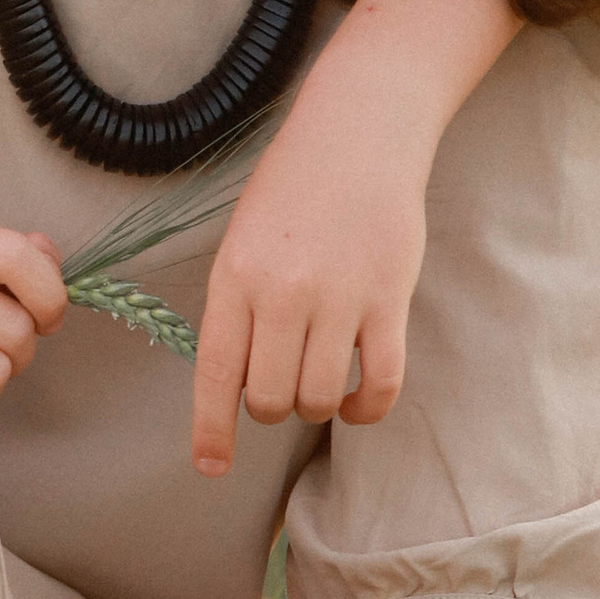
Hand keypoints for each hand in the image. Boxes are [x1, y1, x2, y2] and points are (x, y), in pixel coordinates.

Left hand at [189, 124, 428, 477]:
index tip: (211, 465)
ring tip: (320, 383)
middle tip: (280, 385)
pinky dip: (366, 409)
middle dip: (271, 409)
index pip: (215, 374)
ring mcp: (339, 300)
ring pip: (319, 400)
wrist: (358, 132)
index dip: (211, 430)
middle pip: (270, 399)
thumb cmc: (294, 184)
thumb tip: (238, 377)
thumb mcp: (243, 238)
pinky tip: (356, 401)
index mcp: (235, 277)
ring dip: (317, 407)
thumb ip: (238, 304)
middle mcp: (282, 294)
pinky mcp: (388, 302)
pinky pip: (380, 386)